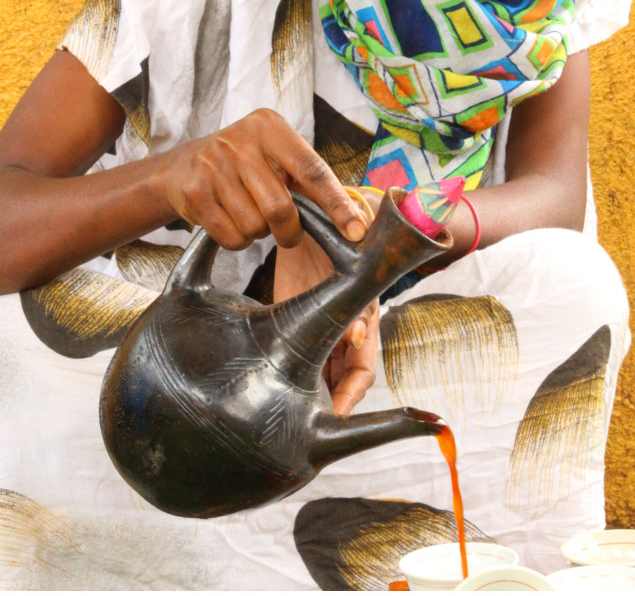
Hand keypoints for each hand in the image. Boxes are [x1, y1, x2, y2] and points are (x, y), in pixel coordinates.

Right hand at [161, 108, 366, 249]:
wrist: (182, 166)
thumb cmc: (244, 165)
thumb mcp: (276, 158)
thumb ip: (310, 180)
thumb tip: (355, 215)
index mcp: (270, 127)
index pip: (312, 170)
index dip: (337, 204)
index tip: (356, 231)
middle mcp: (240, 141)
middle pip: (280, 207)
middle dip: (289, 231)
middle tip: (288, 233)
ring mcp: (214, 165)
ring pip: (255, 226)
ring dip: (259, 234)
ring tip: (251, 216)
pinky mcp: (194, 191)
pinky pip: (231, 237)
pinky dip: (238, 241)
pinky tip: (232, 223)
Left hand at [274, 194, 378, 415]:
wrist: (328, 209)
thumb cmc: (351, 238)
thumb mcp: (357, 272)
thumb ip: (358, 303)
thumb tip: (360, 336)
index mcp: (363, 320)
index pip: (363, 372)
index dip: (352, 396)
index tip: (337, 417)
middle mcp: (342, 327)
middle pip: (338, 378)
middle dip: (327, 401)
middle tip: (303, 425)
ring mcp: (318, 321)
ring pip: (316, 367)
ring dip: (308, 387)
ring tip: (285, 411)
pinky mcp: (292, 309)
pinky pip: (293, 342)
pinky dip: (288, 365)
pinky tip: (270, 379)